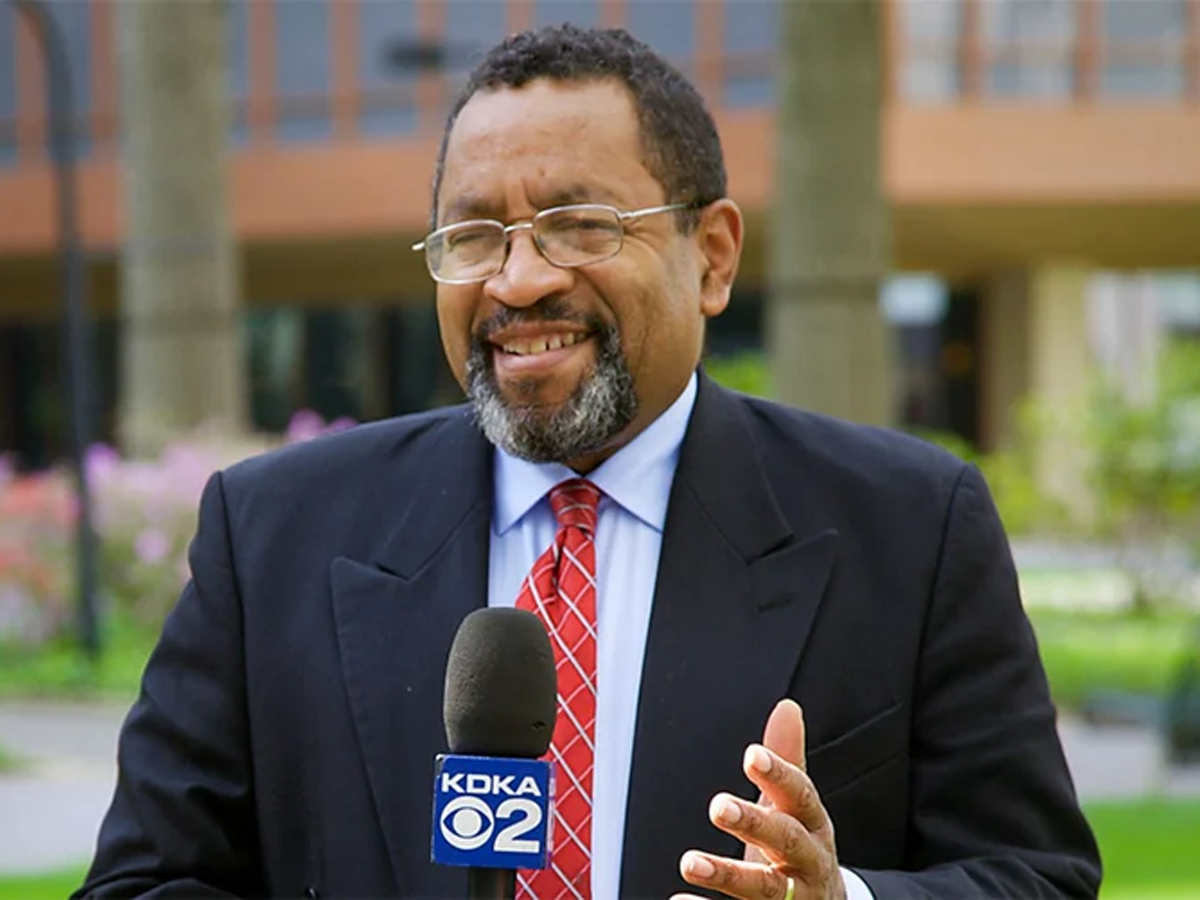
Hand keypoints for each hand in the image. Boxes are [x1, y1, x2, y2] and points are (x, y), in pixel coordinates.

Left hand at [673, 699, 844, 899]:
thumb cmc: (800, 849)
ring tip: (688, 862)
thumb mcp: (797, 808)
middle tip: (718, 806)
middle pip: (786, 842)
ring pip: (766, 890)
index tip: (751, 755)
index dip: (779, 776)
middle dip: (755, 824)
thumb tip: (787, 707)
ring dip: (728, 875)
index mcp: (814, 826)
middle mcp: (809, 864)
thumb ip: (787, 761)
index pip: (801, 796)